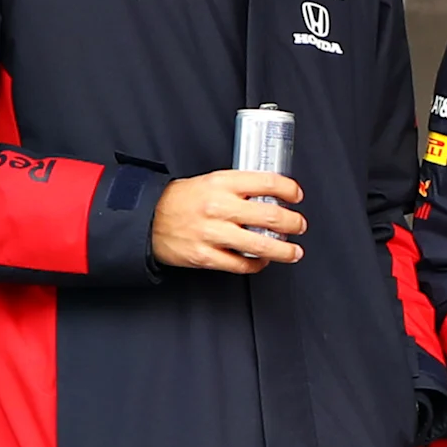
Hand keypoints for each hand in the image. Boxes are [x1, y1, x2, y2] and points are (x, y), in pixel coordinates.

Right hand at [152, 171, 305, 273]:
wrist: (147, 219)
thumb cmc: (180, 200)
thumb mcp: (209, 181)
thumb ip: (238, 187)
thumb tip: (270, 195)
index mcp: (221, 183)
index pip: (267, 182)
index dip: (289, 189)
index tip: (296, 195)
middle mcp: (219, 207)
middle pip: (271, 216)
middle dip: (293, 223)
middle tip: (299, 225)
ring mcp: (212, 233)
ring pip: (261, 245)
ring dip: (284, 251)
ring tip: (293, 252)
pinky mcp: (206, 256)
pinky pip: (241, 265)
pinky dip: (257, 265)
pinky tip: (262, 261)